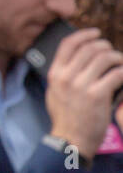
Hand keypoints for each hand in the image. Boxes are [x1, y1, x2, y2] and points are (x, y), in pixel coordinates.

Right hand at [46, 28, 122, 162]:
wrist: (71, 139)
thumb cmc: (66, 116)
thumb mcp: (55, 92)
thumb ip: (63, 74)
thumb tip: (78, 57)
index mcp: (55, 74)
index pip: (68, 44)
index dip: (84, 34)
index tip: (96, 33)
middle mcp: (66, 77)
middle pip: (90, 48)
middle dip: (105, 46)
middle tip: (112, 53)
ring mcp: (81, 85)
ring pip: (105, 58)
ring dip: (117, 58)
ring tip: (120, 64)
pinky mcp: (97, 95)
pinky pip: (116, 74)